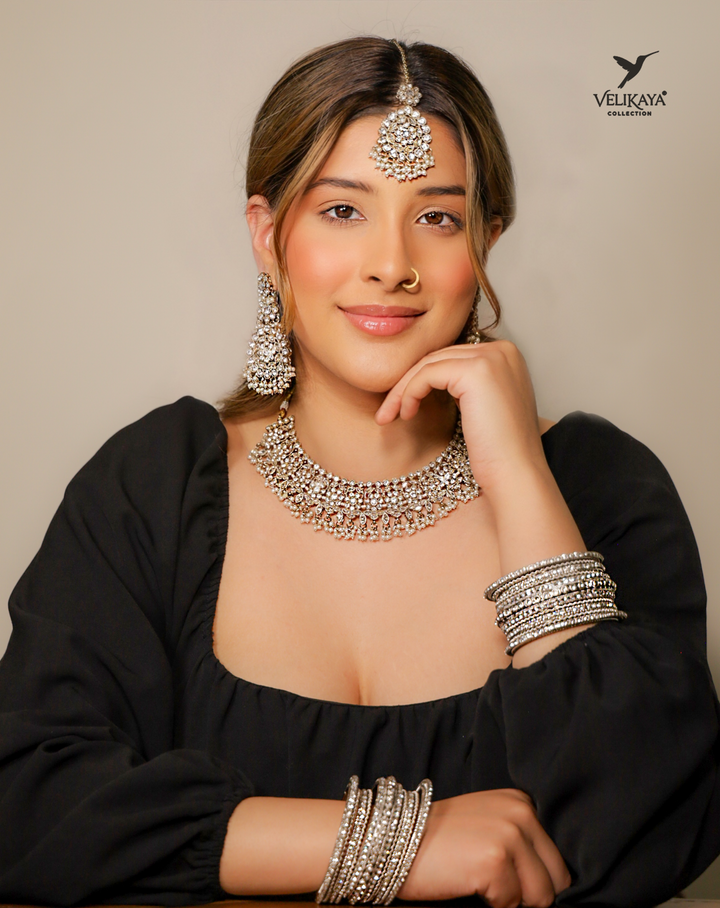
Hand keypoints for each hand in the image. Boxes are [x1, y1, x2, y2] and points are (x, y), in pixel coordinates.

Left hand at [375, 341, 545, 493]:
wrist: (516, 474)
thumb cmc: (500, 452)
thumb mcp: (484, 406)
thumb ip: (466, 386)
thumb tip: (428, 379)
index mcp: (506, 354)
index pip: (452, 357)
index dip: (423, 378)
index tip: (403, 403)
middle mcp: (503, 349)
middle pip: (439, 357)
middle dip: (408, 383)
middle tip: (388, 411)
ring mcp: (491, 357)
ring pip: (429, 364)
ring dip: (403, 390)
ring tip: (389, 416)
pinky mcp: (476, 371)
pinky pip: (427, 374)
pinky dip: (410, 393)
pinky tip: (406, 414)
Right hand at [397, 789, 570, 907]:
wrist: (393, 839)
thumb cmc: (439, 840)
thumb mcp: (487, 823)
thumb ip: (521, 839)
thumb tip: (553, 882)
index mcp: (522, 801)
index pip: (556, 858)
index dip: (534, 876)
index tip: (505, 873)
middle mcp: (521, 812)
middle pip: (556, 879)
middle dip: (529, 892)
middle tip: (492, 881)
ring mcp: (509, 835)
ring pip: (541, 897)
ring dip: (512, 900)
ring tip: (480, 882)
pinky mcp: (495, 862)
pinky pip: (512, 907)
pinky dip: (492, 905)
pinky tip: (467, 884)